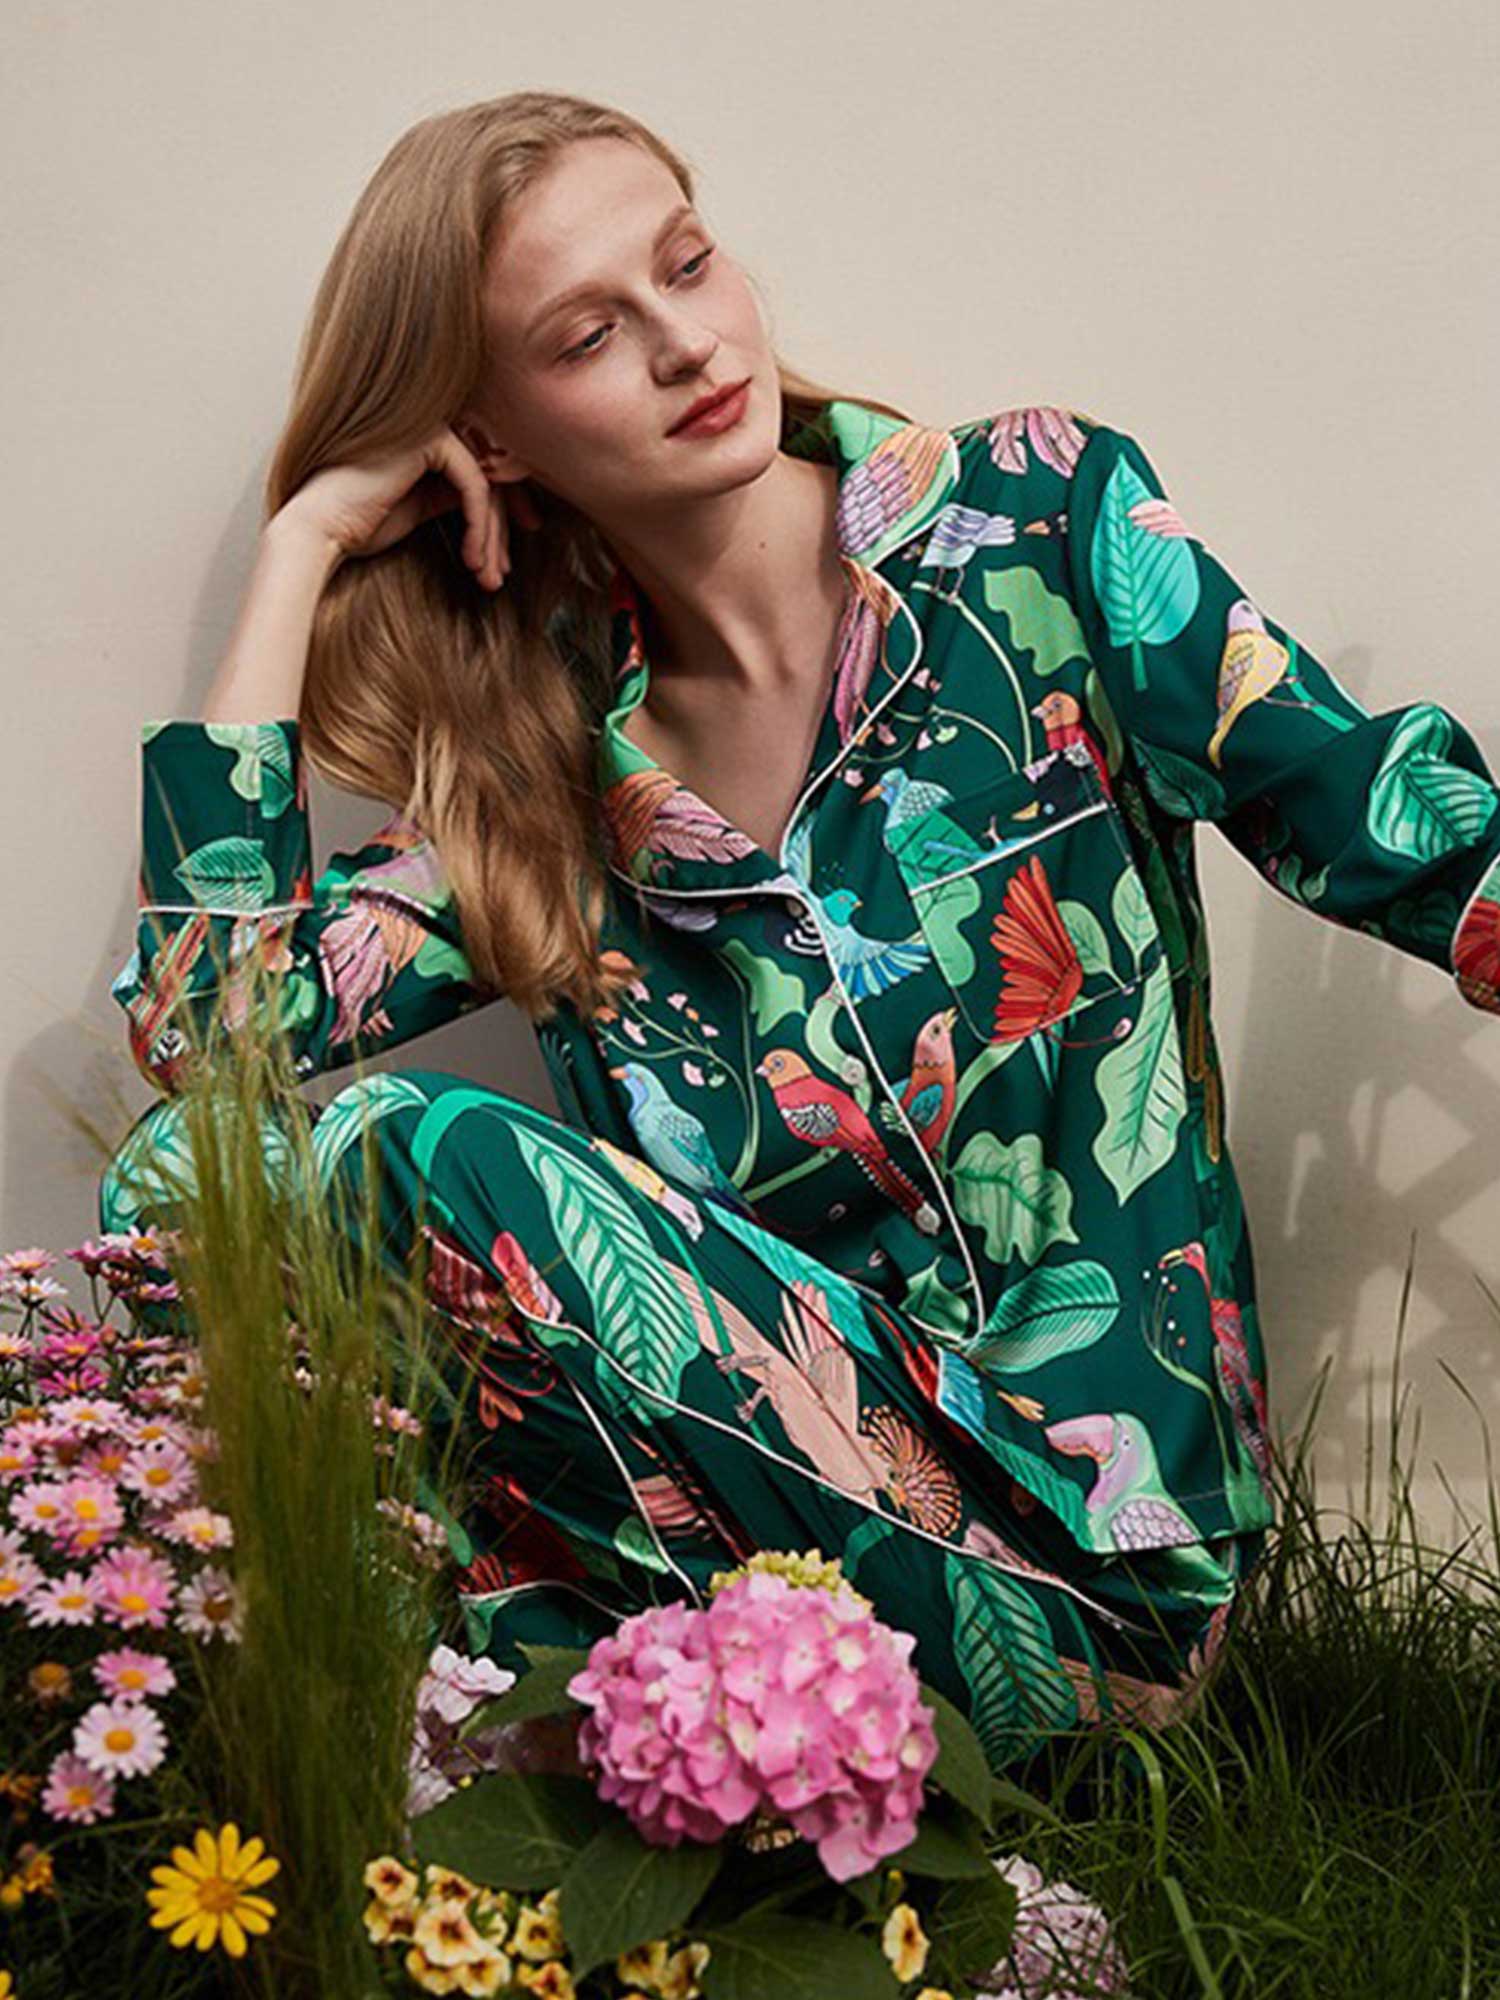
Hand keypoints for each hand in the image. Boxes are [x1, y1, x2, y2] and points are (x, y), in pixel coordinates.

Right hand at [274, 425, 540, 588]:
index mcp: (422, 441)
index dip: (496, 523)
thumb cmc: (357, 526)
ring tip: (486, 578)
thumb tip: (491, 509)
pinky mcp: (430, 439)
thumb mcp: (416, 510)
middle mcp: (427, 427)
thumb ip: (448, 497)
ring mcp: (428, 427)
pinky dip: (478, 526)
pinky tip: (470, 558)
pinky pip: (474, 485)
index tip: (502, 565)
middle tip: (499, 577)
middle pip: (487, 480)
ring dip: (489, 538)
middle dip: (498, 534)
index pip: (477, 478)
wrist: (320, 530)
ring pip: (485, 486)